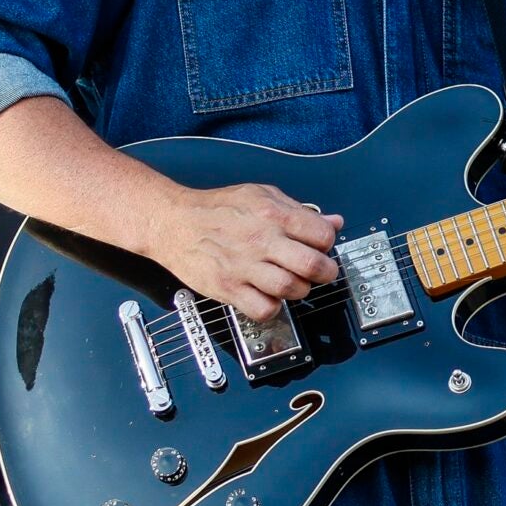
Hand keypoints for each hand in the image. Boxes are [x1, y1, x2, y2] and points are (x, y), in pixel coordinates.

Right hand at [148, 183, 342, 322]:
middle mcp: (261, 240)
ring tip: (292, 283)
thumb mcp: (262, 195)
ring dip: (299, 290)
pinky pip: (264, 309)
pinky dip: (272, 307)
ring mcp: (244, 266)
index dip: (327, 244)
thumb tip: (333, 222)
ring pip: (292, 289)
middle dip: (325, 273)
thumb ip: (299, 210)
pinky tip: (268, 296)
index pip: (322, 236)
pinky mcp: (228, 288)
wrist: (173, 222)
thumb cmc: (217, 209)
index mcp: (273, 214)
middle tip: (320, 272)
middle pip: (312, 265)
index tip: (321, 247)